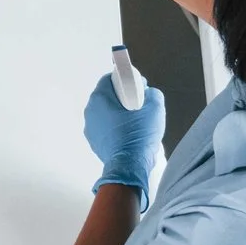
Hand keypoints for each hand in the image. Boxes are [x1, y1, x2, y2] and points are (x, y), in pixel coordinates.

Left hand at [83, 72, 166, 207]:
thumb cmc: (139, 135)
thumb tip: (148, 92)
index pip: (109, 79)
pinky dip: (114, 128)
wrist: (130, 165)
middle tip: (138, 106)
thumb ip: (152, 94)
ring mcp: (90, 127)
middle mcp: (90, 110)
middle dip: (122, 98)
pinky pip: (104, 128)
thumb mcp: (155, 109)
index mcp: (100, 98)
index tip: (136, 88)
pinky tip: (127, 135)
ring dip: (117, 114)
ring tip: (134, 123)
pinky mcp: (93, 141)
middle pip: (107, 96)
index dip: (124, 80)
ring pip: (105, 113)